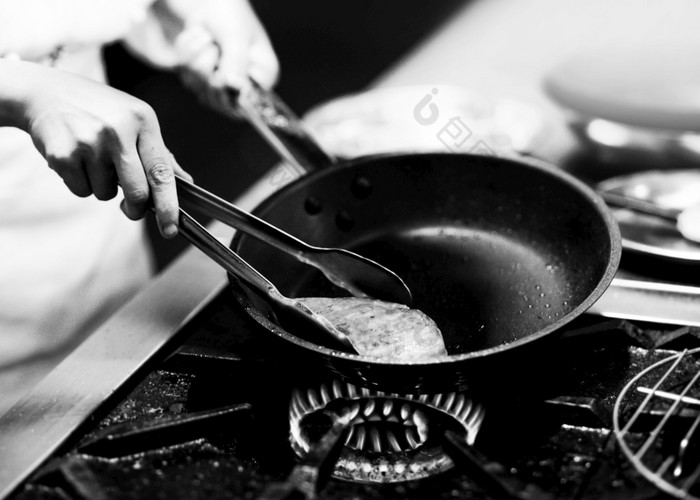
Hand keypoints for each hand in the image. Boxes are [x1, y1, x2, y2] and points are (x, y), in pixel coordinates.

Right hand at [4, 61, 190, 237]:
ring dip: (102, 187)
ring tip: (93, 159)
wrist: (45, 92)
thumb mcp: (135, 121)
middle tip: (130, 207)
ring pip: (106, 194)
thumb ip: (160, 154)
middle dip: (135, 208)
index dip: (168, 205)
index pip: (162, 172)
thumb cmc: (99, 110)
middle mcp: (117, 130)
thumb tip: (185, 183)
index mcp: (142, 120)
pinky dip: (81, 182)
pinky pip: (82, 190)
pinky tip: (76, 158)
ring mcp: (88, 142)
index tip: (171, 229)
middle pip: (137, 192)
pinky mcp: (62, 154)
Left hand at [125, 0, 278, 108]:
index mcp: (263, 76)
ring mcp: (221, 84)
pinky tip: (196, 40)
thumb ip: (236, 62)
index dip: (231, 92)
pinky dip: (186, 55)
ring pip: (200, 88)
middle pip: (221, 99)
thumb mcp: (236, 35)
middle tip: (213, 47)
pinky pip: (187, 78)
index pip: (250, 101)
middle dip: (208, 70)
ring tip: (206, 38)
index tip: (220, 73)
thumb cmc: (231, 13)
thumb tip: (233, 85)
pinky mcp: (200, 79)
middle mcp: (244, 85)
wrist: (208, 0)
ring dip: (195, 58)